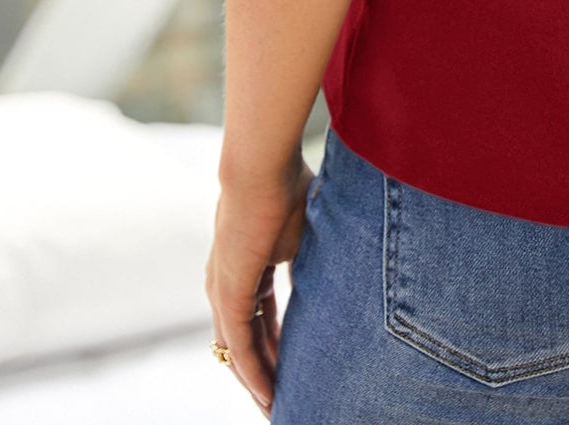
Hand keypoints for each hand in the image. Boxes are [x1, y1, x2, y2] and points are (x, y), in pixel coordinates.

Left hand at [205, 157, 314, 417]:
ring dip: (258, 381)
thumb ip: (313, 253)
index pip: (259, 318)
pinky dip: (254, 374)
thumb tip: (346, 255)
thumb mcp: (307, 230)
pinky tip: (268, 396)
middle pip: (245, 341)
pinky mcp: (227, 294)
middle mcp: (226, 283)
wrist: (262, 167)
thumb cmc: (289, 186)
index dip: (276, 345)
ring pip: (238, 351)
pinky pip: (240, 346)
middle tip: (283, 401)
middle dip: (265, 372)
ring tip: (277, 408)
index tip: (295, 368)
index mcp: (246, 267)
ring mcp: (223, 290)